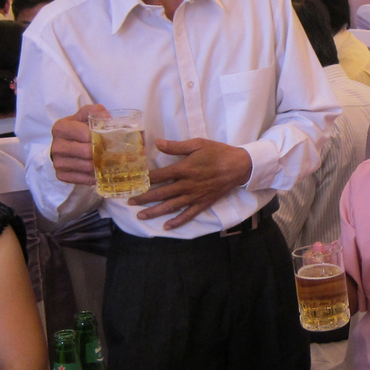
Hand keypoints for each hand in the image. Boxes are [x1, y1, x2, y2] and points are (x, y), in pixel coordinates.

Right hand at [50, 104, 106, 185]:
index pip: (86, 134)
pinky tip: (102, 170)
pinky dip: (96, 176)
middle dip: (104, 152)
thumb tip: (108, 120)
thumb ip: (97, 112)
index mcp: (60, 127)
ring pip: (88, 167)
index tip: (113, 139)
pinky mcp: (61, 176)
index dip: (102, 137)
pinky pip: (84, 179)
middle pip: (87, 152)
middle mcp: (56, 146)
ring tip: (112, 161)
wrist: (67, 143)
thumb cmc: (80, 127)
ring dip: (103, 166)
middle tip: (116, 152)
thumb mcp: (87, 114)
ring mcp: (58, 162)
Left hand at [129, 138, 252, 229]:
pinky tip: (167, 227)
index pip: (159, 176)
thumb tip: (157, 143)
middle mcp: (186, 185)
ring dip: (155, 212)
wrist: (239, 166)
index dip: (144, 179)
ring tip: (141, 216)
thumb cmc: (218, 152)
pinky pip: (188, 215)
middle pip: (161, 193)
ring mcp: (195, 196)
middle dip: (144, 198)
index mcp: (184, 169)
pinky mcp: (203, 203)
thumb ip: (176, 146)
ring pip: (171, 206)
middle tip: (130, 202)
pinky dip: (178, 222)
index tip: (132, 181)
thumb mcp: (198, 144)